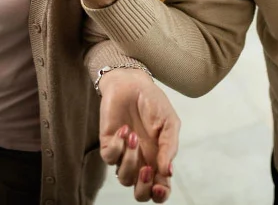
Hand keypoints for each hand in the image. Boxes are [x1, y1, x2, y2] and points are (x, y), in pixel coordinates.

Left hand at [99, 69, 179, 202]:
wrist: (133, 83)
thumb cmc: (153, 102)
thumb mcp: (169, 122)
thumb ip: (169, 147)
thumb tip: (168, 172)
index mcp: (158, 158)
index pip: (159, 187)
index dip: (160, 194)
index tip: (160, 186)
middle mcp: (141, 161)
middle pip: (140, 192)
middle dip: (143, 188)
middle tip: (147, 169)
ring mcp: (124, 154)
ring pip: (123, 177)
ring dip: (130, 160)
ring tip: (134, 136)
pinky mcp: (108, 144)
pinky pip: (109, 158)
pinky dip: (117, 146)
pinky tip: (124, 130)